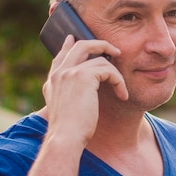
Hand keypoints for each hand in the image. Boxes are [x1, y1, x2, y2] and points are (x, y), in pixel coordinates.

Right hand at [42, 35, 127, 149]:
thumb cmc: (70, 131)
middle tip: (115, 51)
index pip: (61, 56)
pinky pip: (109, 70)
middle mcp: (59, 74)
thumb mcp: (66, 109)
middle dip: (100, 44)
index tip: (72, 38)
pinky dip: (119, 82)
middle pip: (80, 45)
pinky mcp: (83, 76)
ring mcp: (69, 72)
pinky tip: (122, 95)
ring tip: (121, 90)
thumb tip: (84, 87)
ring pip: (100, 59)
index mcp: (53, 81)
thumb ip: (69, 94)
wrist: (66, 138)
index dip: (68, 45)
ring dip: (116, 75)